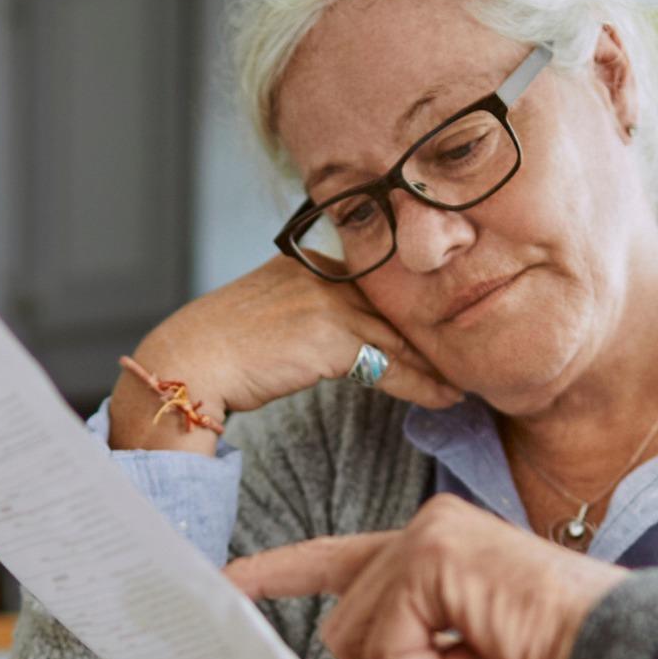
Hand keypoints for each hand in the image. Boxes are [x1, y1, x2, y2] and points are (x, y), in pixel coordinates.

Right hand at [111, 256, 461, 452]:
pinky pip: (392, 364)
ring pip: (401, 334)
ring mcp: (329, 300)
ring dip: (438, 362)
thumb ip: (306, 315)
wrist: (187, 361)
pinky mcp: (331, 334)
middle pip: (396, 305)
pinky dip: (424, 385)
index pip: (376, 284)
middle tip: (470, 354)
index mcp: (307, 260)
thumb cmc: (219, 348)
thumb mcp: (268, 316)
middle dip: (435, 333)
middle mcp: (323, 272)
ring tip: (468, 382)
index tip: (440, 328)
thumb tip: (338, 342)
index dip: (411, 310)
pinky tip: (447, 398)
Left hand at [225, 495, 623, 658]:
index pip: (340, 558)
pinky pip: (387, 647)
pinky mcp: (432, 556)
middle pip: (343, 626)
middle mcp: (426, 529)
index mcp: (434, 550)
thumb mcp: (472, 652)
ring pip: (357, 640)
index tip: (227, 581)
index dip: (284, 572)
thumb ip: (416, 640)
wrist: (619, 658)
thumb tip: (364, 652)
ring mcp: (429, 535)